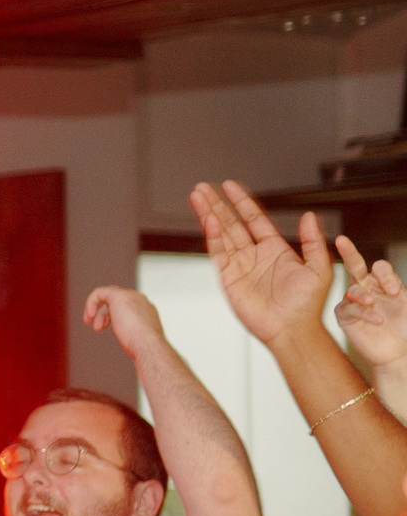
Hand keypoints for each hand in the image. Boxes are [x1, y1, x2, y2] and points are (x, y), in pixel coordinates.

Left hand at [83, 286, 168, 361]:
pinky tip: (90, 315)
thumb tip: (127, 345)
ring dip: (98, 312)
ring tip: (95, 327)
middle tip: (97, 328)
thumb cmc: (143, 347)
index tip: (104, 327)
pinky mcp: (118, 295)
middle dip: (104, 314)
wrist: (147, 344)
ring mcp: (130, 296)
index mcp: (146, 309)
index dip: (112, 315)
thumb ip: (132, 336)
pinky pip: (99, 293)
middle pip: (116, 301)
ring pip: (107, 297)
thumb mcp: (138, 340)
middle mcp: (140, 300)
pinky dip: (91, 302)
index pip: (126, 306)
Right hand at [192, 181, 331, 350]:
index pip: (254, 219)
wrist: (292, 330)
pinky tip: (207, 220)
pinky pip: (218, 252)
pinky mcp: (228, 277)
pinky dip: (212, 235)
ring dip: (209, 214)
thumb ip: (312, 241)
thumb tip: (309, 215)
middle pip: (231, 222)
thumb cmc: (307, 305)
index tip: (229, 186)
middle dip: (218, 204)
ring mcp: (239, 265)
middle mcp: (254, 255)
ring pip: (220, 233)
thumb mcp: (319, 268)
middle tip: (203, 187)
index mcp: (274, 249)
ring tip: (197, 196)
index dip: (242, 202)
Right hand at [336, 236, 406, 371]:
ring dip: (361, 294)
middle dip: (348, 252)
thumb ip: (399, 287)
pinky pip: (348, 309)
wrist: (399, 353)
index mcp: (383, 284)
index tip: (395, 291)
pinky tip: (376, 320)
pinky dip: (363, 313)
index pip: (380, 268)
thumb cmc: (406, 329)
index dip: (386, 275)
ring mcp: (354, 302)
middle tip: (342, 240)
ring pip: (352, 289)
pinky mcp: (345, 316)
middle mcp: (367, 289)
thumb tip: (389, 275)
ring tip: (371, 303)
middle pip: (355, 266)